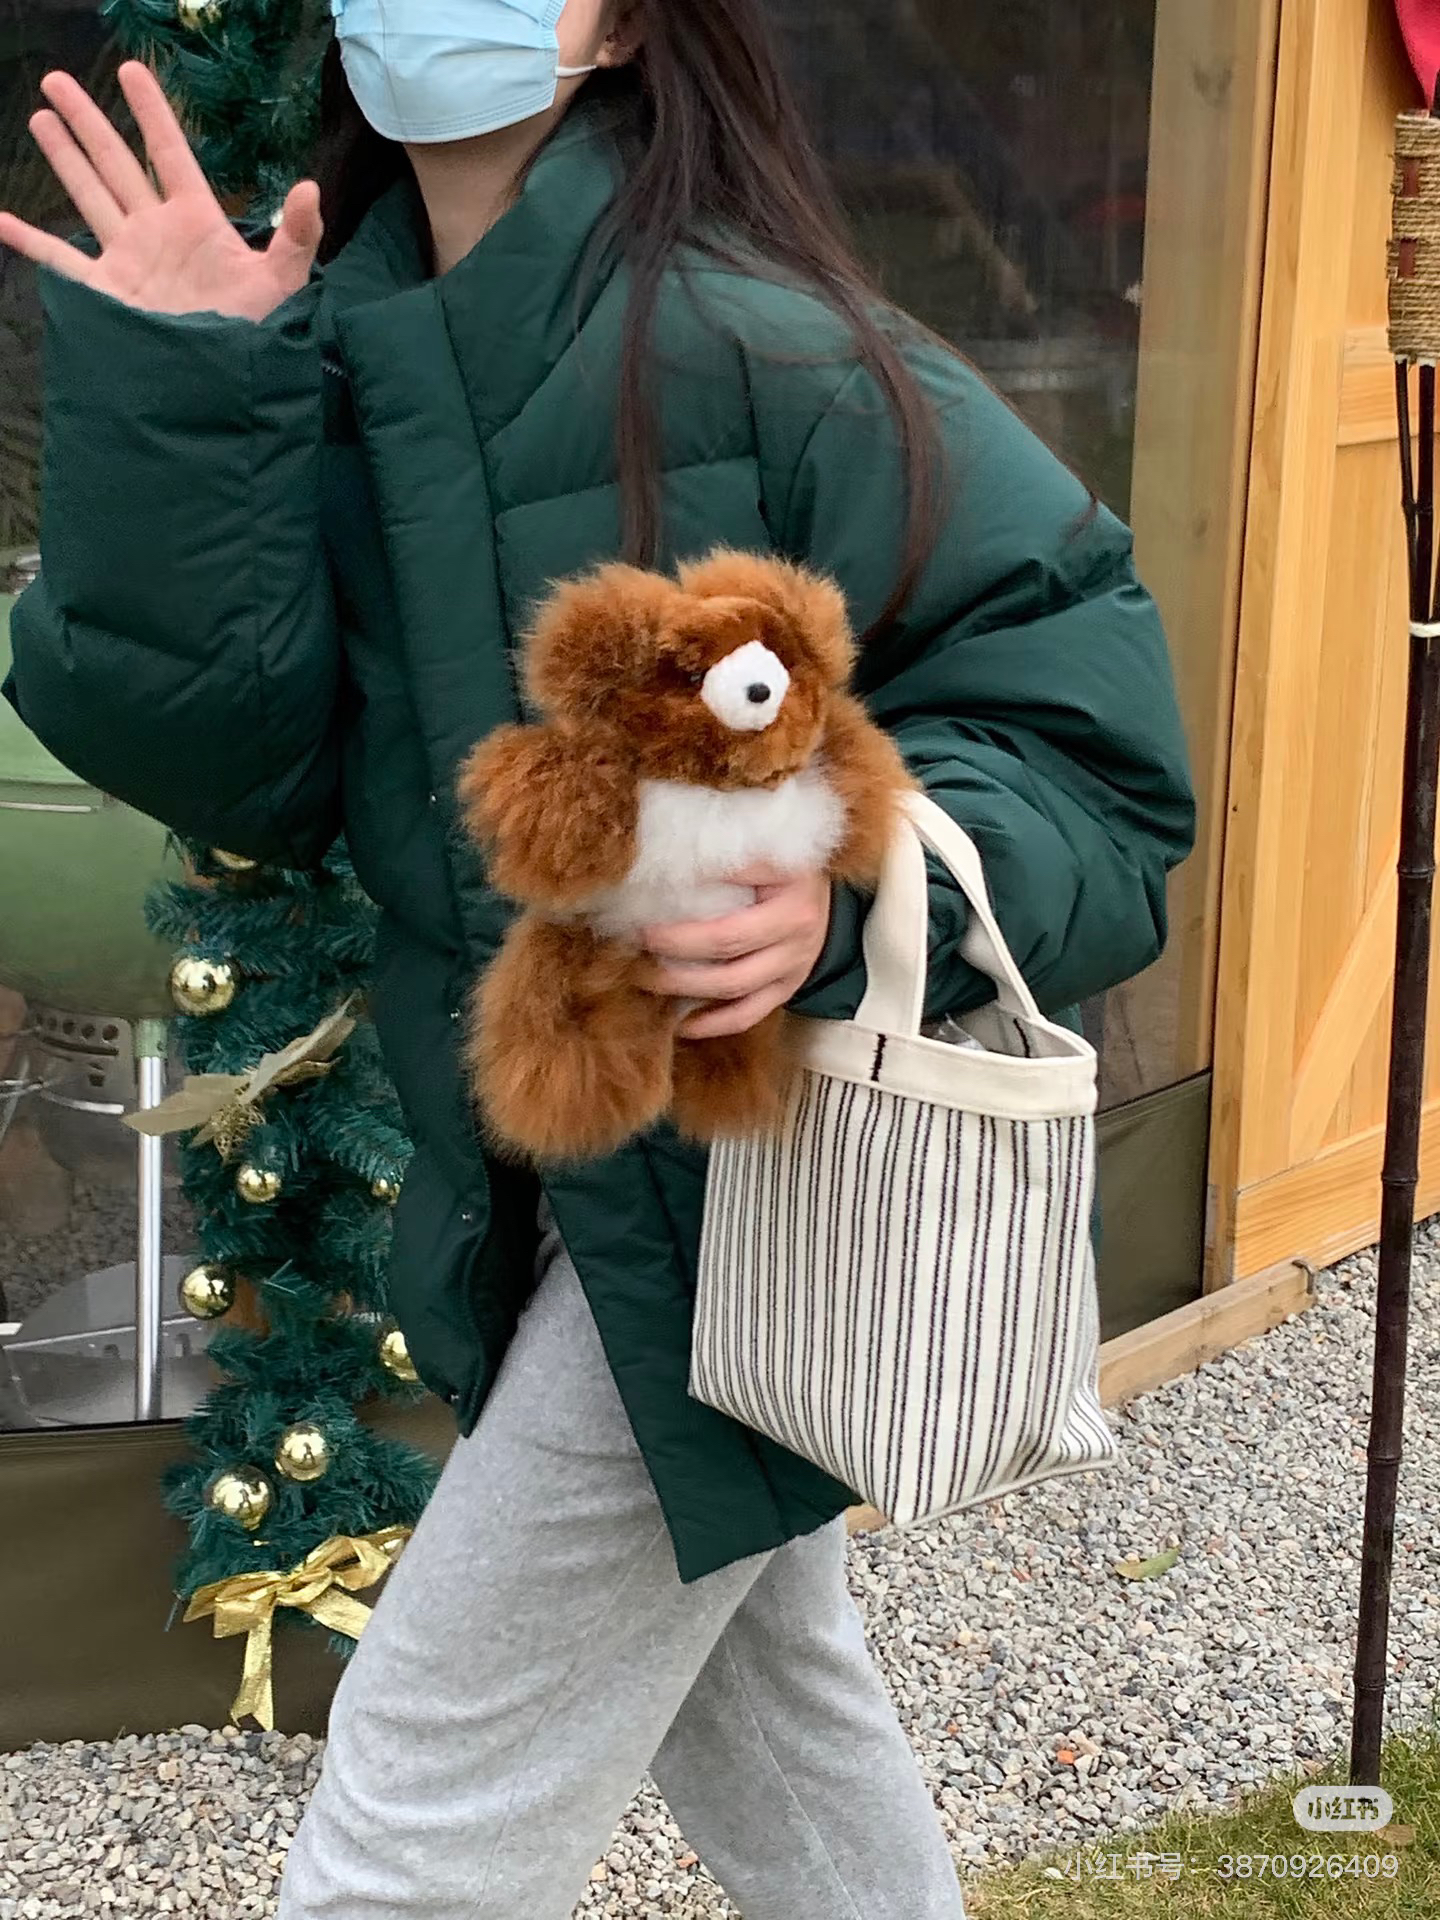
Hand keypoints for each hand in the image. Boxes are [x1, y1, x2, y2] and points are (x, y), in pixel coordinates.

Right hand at [0, 64, 321, 321]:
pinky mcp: (108, 293)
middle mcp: (156, 233)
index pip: (170, 154)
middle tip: (59, 80)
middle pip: (117, 164)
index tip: (130, 71)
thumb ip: (298, 236)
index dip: (152, 113)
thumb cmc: (256, 335)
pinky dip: (29, 242)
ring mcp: (128, 259)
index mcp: (197, 221)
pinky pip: (61, 262)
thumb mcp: (281, 282)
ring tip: (41, 117)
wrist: (224, 387)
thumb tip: (310, 188)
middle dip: (89, 122)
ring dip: (65, 158)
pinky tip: (1, 220)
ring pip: (89, 195)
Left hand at [642, 866, 831, 1039]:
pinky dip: (712, 1023)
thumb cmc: (782, 872)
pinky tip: (680, 1023)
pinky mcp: (788, 989)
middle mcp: (797, 923)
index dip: (687, 883)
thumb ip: (726, 854)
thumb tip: (665, 857)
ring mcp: (794, 962)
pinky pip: (748, 1014)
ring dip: (683, 985)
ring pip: (733, 983)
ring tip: (645, 977)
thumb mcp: (765, 848)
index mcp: (789, 879)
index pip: (734, 878)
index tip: (646, 886)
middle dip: (674, 943)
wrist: (823, 904)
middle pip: (726, 940)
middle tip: (636, 939)